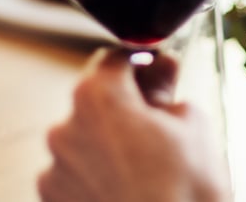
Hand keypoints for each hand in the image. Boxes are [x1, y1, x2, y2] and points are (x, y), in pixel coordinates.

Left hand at [38, 49, 230, 201]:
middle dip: (126, 106)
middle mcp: (65, 126)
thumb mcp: (193, 126)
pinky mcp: (53, 199)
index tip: (159, 71)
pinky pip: (76, 173)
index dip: (141, 61)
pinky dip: (96, 175)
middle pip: (97, 99)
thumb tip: (160, 73)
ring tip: (147, 169)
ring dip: (110, 143)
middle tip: (160, 122)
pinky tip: (126, 189)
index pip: (114, 58)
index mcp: (97, 96)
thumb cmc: (185, 193)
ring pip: (85, 139)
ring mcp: (55, 167)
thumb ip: (168, 88)